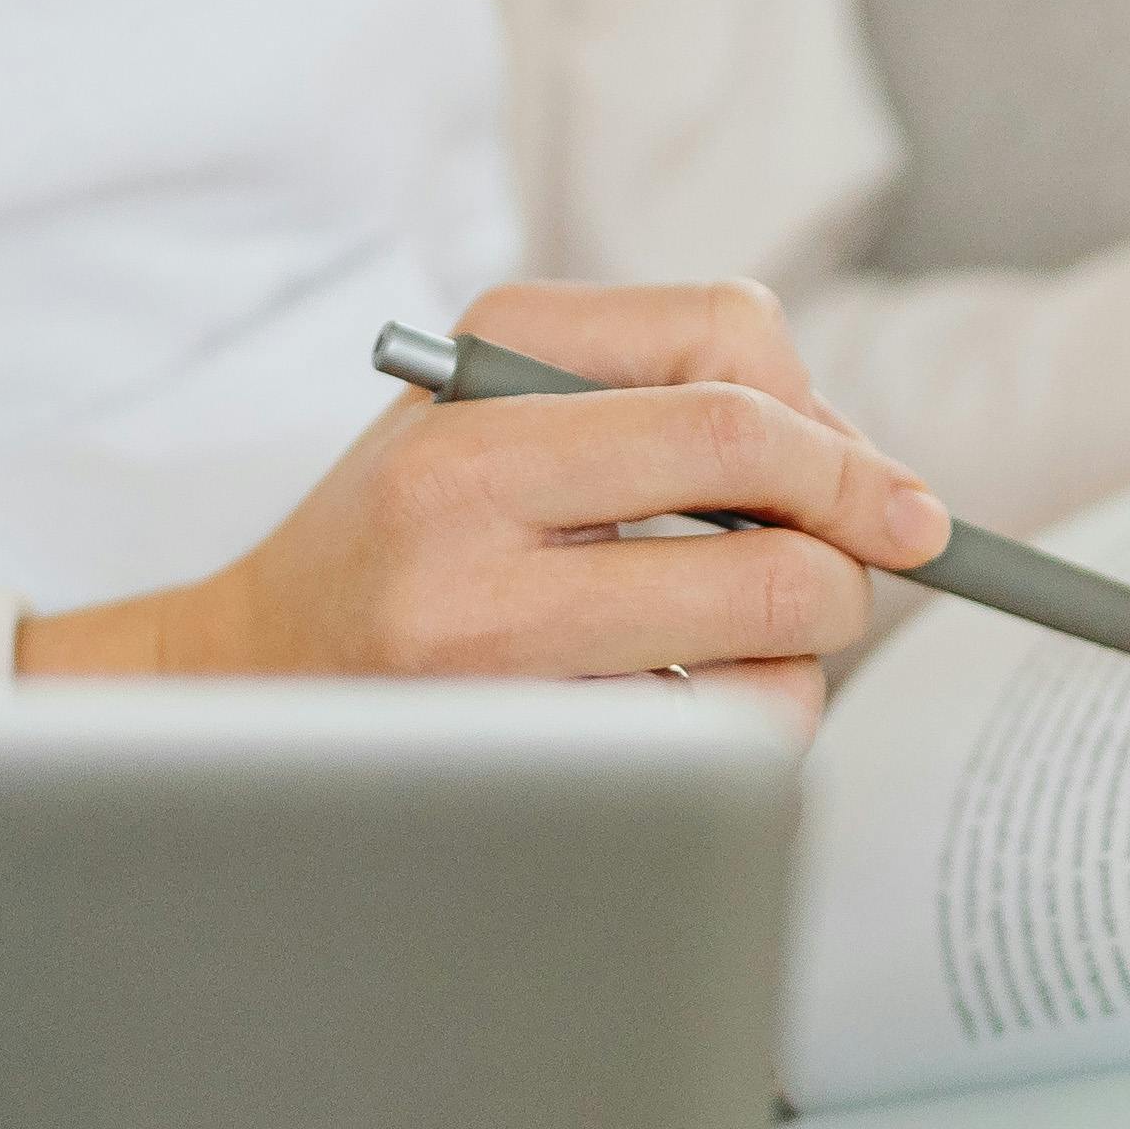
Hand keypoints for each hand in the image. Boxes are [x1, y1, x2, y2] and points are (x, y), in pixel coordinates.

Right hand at [21, 281, 945, 732]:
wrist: (245, 681)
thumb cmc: (405, 536)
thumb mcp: (499, 398)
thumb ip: (675, 387)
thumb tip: (867, 473)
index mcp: (476, 385)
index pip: (729, 369)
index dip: (841, 437)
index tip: (884, 494)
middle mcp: (461, 502)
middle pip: (771, 515)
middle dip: (852, 552)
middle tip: (851, 571)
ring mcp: (480, 644)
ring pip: (771, 651)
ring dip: (796, 658)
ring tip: (723, 648)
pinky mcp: (510, 758)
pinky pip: (721, 749)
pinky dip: (738, 734)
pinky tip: (668, 714)